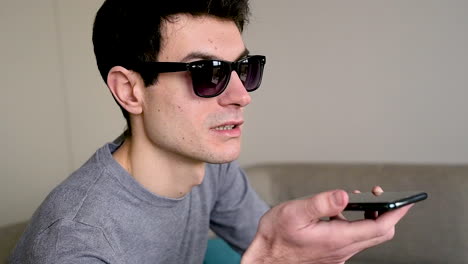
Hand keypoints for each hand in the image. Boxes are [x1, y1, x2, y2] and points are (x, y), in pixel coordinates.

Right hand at [241, 188, 411, 263]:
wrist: (265, 259)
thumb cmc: (275, 237)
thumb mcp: (295, 213)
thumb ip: (322, 203)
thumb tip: (345, 195)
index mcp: (337, 238)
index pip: (379, 227)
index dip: (395, 213)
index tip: (405, 201)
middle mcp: (342, 250)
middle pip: (378, 234)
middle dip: (387, 214)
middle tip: (385, 197)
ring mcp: (337, 254)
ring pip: (366, 237)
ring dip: (371, 219)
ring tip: (361, 201)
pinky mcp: (331, 255)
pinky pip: (352, 240)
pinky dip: (356, 225)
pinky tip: (341, 216)